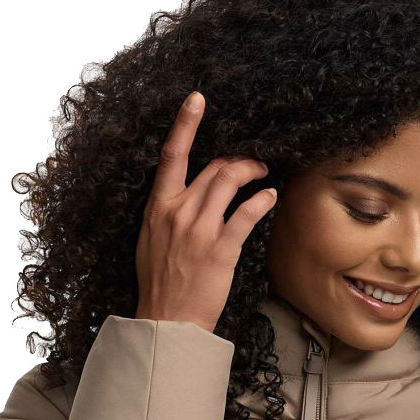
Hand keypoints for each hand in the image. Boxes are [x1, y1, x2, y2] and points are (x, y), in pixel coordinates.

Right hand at [134, 89, 277, 331]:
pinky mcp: (221, 249)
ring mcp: (200, 230)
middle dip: (238, 159)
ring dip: (252, 171)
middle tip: (252, 163)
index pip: (171, 154)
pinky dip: (262, 200)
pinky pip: (246, 213)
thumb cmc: (159, 284)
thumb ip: (166, 213)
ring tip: (262, 174)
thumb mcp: (150, 240)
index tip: (198, 99)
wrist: (166, 320)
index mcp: (157, 207)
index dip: (185, 123)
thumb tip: (183, 195)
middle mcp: (178, 212)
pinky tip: (270, 197)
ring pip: (230, 181)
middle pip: (213, 167)